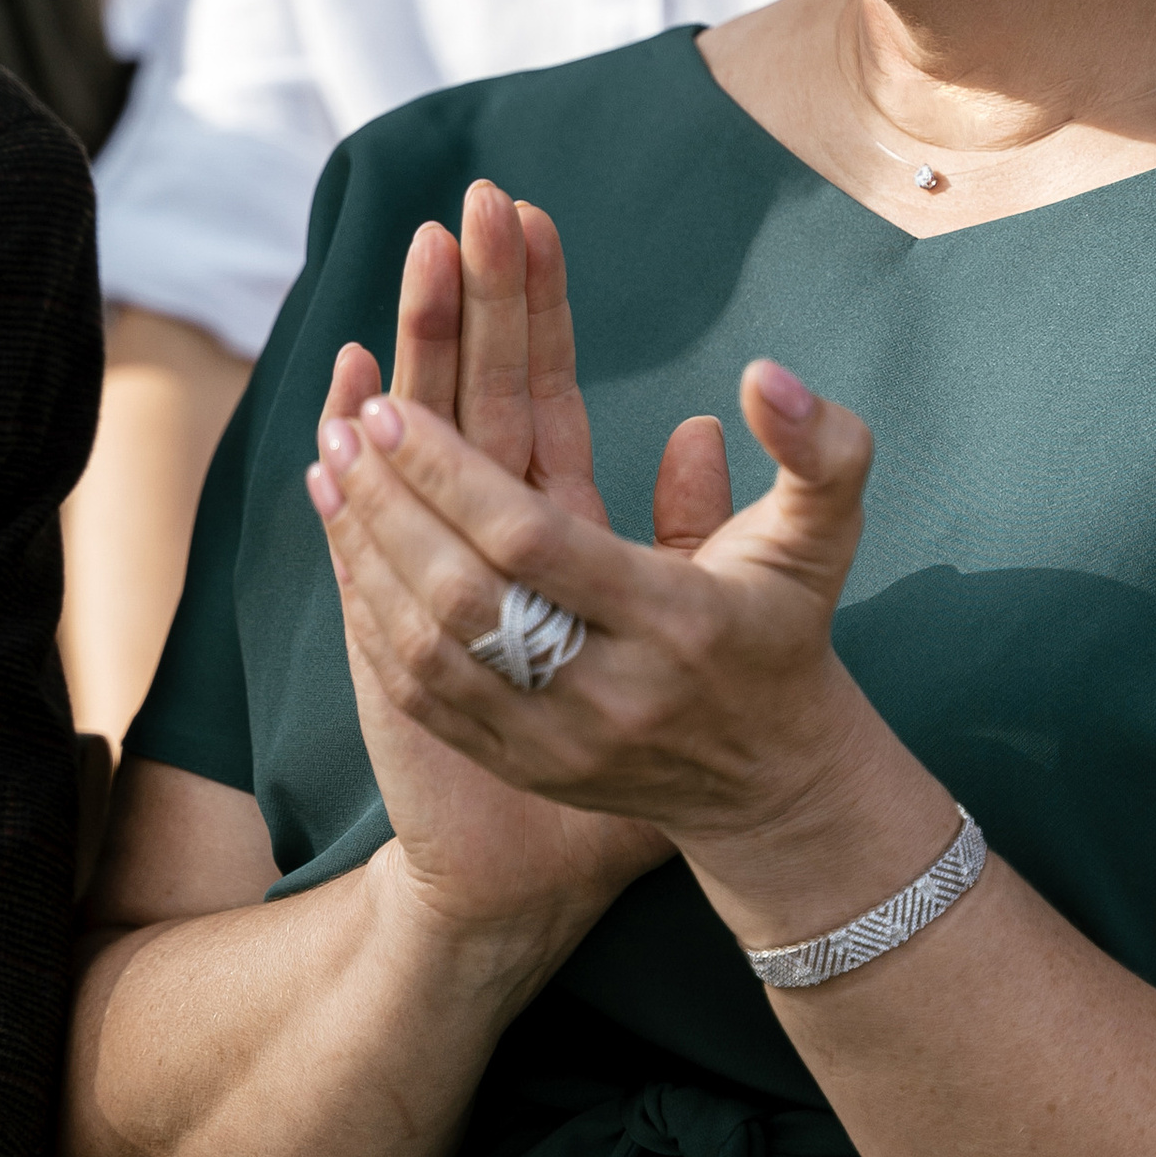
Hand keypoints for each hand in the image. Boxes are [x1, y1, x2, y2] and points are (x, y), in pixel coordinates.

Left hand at [307, 267, 950, 934]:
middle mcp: (609, 691)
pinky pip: (421, 690)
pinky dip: (373, 612)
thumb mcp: (824, 536)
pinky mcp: (516, 761)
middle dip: (396, 505)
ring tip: (332, 466)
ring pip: (428, 648)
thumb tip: (765, 373)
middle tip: (353, 427)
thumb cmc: (786, 633)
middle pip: (466, 595)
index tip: (398, 409)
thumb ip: (820, 450)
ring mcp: (554, 740)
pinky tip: (348, 546)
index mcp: (678, 623)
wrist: (768, 783)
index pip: (535, 545)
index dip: (454, 475)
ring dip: (368, 553)